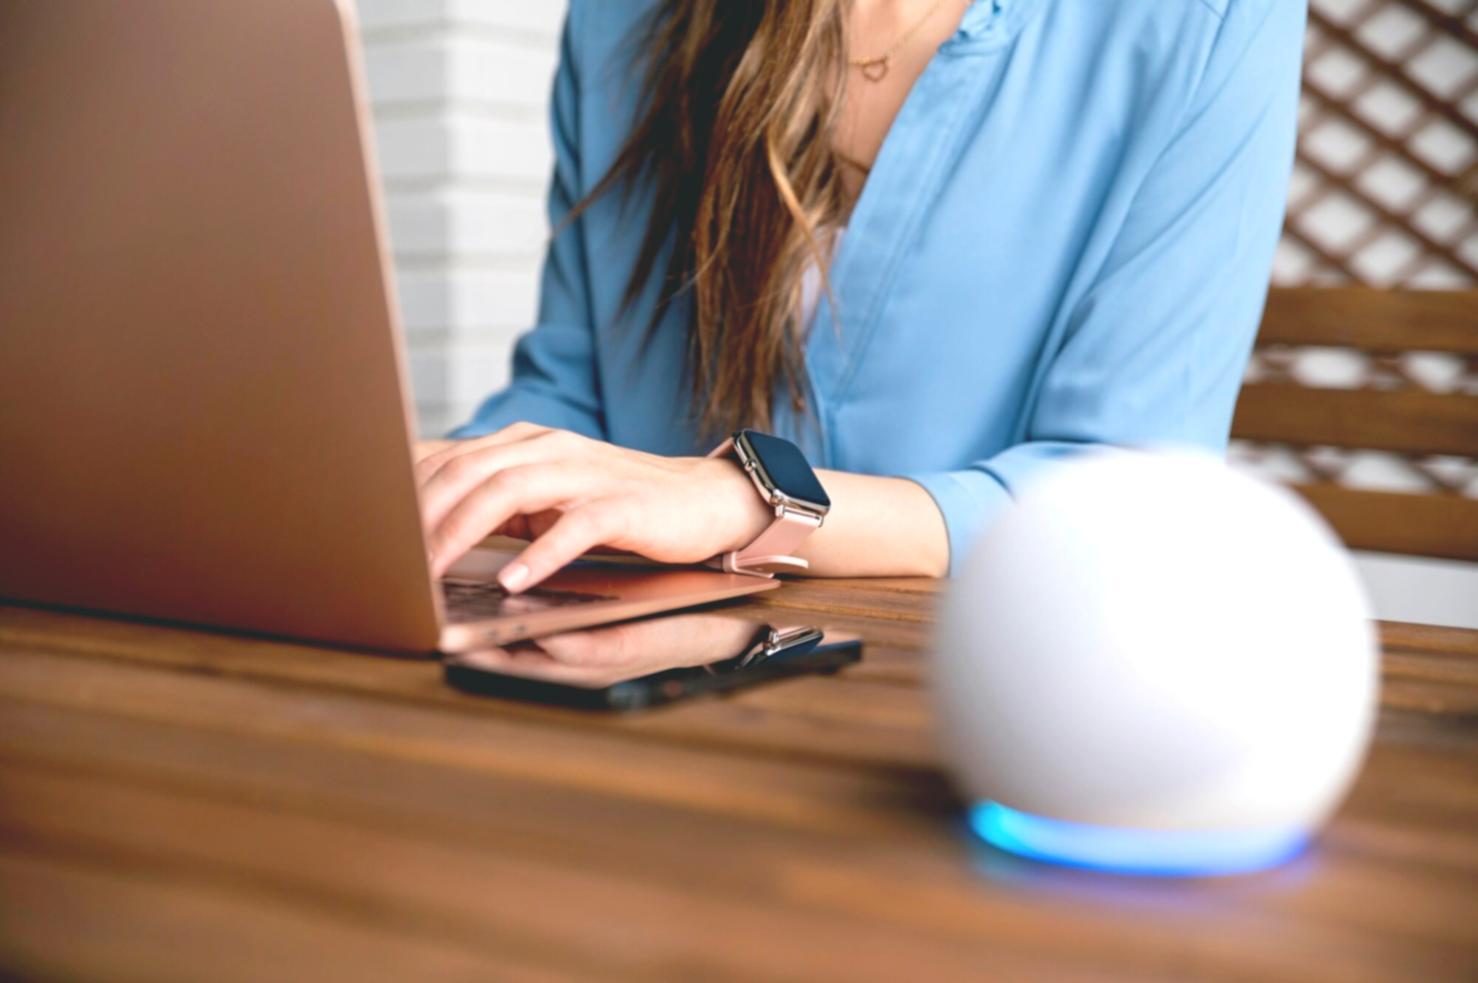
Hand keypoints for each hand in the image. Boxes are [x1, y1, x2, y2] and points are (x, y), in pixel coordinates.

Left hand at [414, 423, 771, 590]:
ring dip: (463, 532)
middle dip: (421, 518)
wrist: (702, 501)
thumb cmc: (618, 506)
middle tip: (390, 563)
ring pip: (507, 491)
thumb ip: (495, 503)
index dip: (405, 495)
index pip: (447, 459)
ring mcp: (584, 472)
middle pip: (467, 472)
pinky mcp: (621, 504)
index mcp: (523, 444)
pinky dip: (539, 554)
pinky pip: (574, 526)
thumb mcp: (545, 500)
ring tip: (432, 571)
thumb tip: (427, 526)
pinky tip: (512, 582)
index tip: (371, 534)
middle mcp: (547, 447)